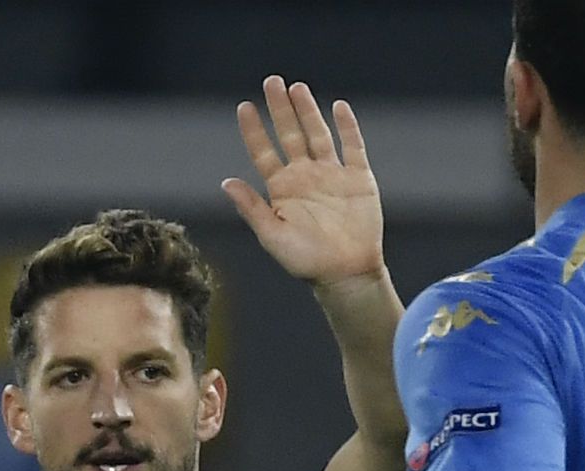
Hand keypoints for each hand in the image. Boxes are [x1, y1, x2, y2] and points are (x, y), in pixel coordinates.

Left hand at [222, 75, 385, 288]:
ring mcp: (332, 175)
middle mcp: (305, 177)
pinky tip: (338, 107)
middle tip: (271, 82)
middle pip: (290, 135)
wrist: (345, 274)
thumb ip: (252, 208)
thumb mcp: (272, 235)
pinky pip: (353, 147)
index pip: (264, 152)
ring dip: (308, 111)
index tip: (244, 107)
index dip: (253, 130)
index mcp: (282, 190)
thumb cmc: (306, 261)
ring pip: (318, 134)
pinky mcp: (358, 179)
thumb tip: (225, 182)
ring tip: (296, 87)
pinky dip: (347, 127)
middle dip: (280, 109)